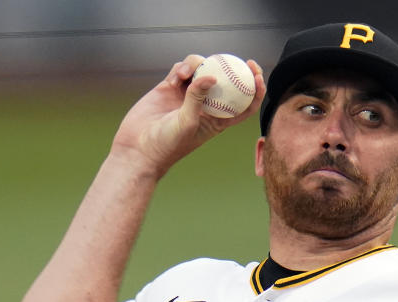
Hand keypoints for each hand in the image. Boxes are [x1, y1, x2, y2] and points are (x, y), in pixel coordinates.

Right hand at [110, 55, 265, 175]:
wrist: (139, 148)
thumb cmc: (168, 144)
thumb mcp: (187, 123)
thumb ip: (197, 98)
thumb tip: (211, 75)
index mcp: (218, 119)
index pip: (244, 104)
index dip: (255, 90)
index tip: (257, 75)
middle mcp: (205, 105)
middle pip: (225, 81)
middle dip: (233, 68)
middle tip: (237, 59)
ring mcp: (188, 95)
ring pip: (202, 70)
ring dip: (198, 65)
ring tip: (187, 73)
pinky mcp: (170, 88)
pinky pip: (181, 70)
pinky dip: (181, 68)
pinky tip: (176, 77)